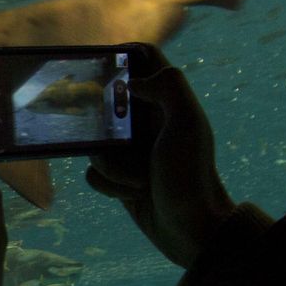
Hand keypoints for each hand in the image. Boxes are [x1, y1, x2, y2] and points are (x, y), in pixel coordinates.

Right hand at [87, 48, 235, 269]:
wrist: (191, 230)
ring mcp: (131, 149)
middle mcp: (148, 120)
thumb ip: (168, 87)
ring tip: (137, 179)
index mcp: (166, 100)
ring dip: (111, 163)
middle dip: (101, 119)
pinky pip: (93, 170)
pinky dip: (108, 183)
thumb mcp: (187, 124)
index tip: (101, 67)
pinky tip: (130, 193)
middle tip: (108, 133)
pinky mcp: (118, 177)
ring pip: (95, 139)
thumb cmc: (191, 175)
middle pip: (107, 98)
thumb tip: (131, 81)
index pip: (142, 57)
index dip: (121, 54)